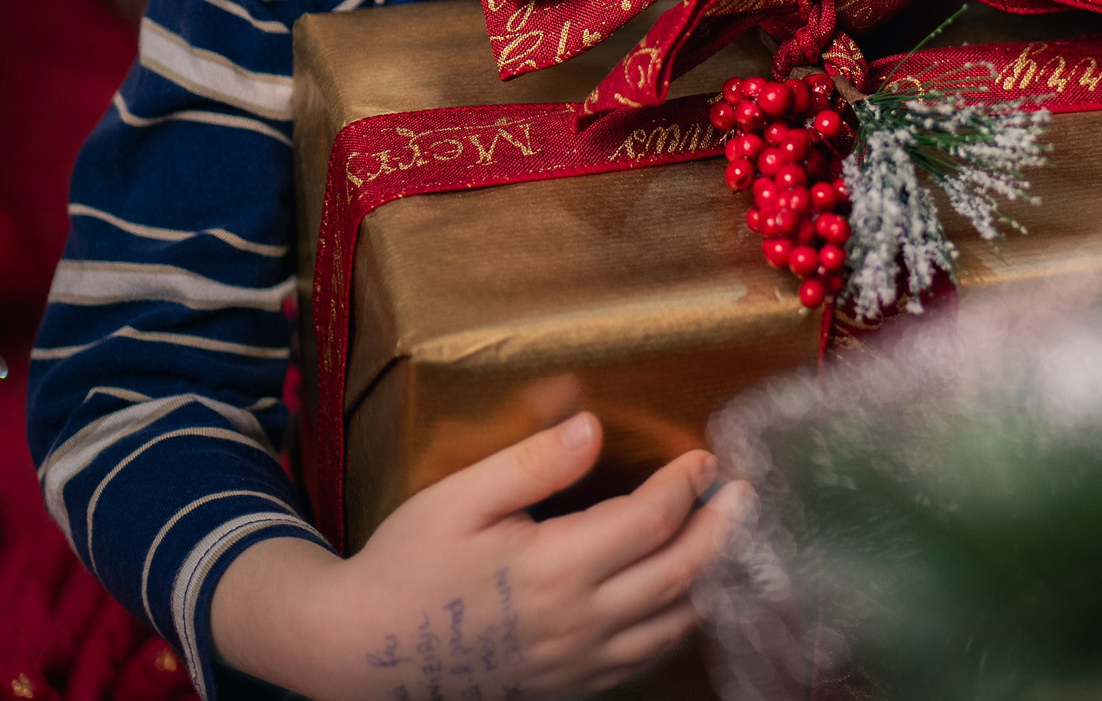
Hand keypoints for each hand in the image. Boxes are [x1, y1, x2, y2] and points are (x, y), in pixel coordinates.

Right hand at [210, 413, 744, 699]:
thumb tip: (593, 426)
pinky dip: (676, 627)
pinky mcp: (568, 688)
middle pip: (681, 575)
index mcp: (554, 570)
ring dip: (709, 581)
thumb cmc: (405, 566)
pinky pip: (642, 662)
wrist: (357, 653)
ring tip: (728, 540)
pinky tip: (684, 597)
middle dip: (720, 530)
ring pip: (672, 627)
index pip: (651, 521)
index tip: (704, 456)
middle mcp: (577, 624)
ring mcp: (576, 664)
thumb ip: (532, 464)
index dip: (687, 485)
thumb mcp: (458, 499)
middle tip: (743, 495)